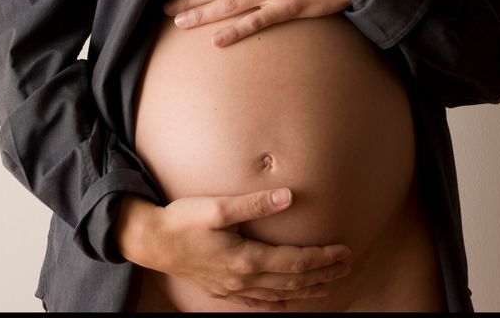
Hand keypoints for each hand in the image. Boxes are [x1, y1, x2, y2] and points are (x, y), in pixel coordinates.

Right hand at [116, 187, 352, 309]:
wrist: (153, 241)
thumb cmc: (184, 220)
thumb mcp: (219, 206)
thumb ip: (255, 203)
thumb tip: (288, 196)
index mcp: (246, 259)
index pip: (295, 262)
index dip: (322, 258)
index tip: (344, 251)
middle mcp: (243, 279)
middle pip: (292, 280)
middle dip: (322, 274)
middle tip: (346, 267)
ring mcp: (233, 288)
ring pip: (279, 294)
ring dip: (306, 289)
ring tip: (328, 285)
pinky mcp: (223, 290)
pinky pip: (259, 302)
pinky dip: (280, 301)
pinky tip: (287, 300)